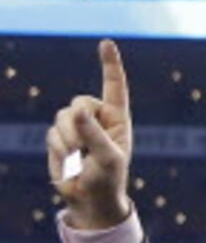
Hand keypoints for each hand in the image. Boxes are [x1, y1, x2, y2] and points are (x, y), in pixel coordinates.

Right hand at [46, 39, 133, 231]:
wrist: (90, 199)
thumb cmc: (108, 178)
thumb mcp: (107, 157)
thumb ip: (93, 134)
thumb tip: (76, 111)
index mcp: (117, 118)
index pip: (115, 86)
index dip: (110, 64)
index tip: (105, 42)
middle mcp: (97, 118)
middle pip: (78, 101)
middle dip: (77, 123)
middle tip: (83, 146)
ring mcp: (77, 127)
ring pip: (61, 117)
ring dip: (67, 139)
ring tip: (77, 157)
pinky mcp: (59, 139)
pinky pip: (51, 134)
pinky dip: (58, 150)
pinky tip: (68, 164)